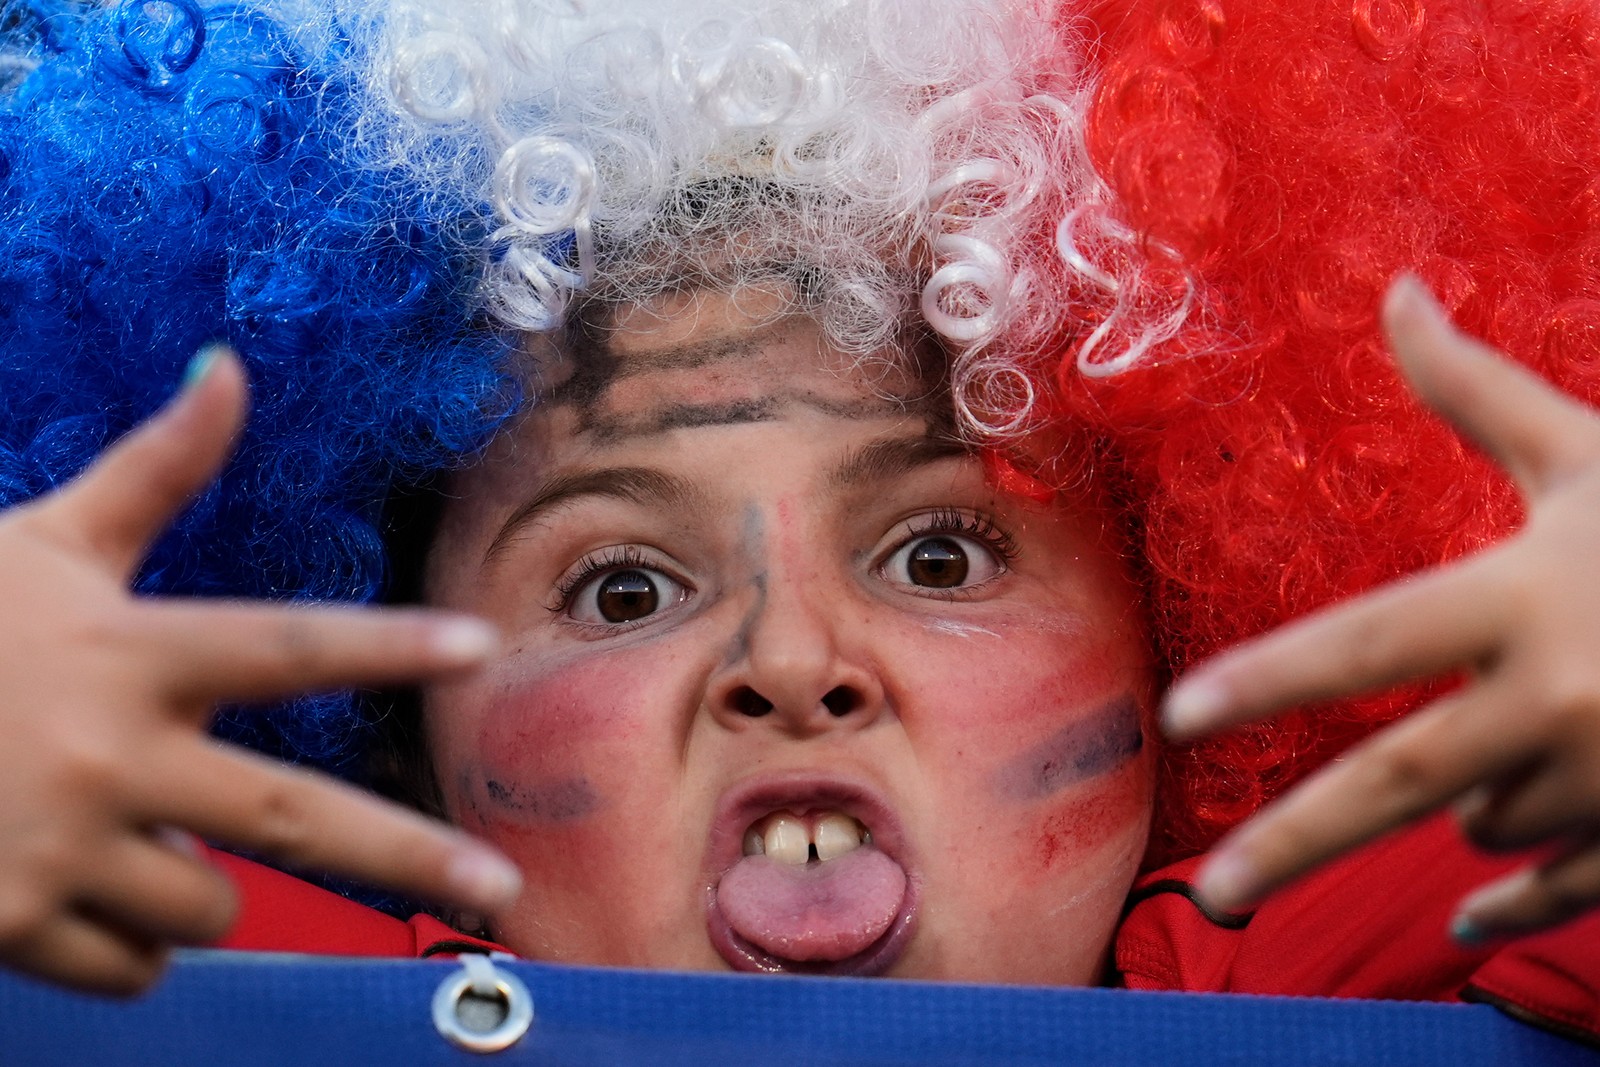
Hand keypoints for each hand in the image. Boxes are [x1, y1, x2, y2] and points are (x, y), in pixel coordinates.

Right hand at [0, 348, 519, 993]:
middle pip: (291, 817)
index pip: (281, 645)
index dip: (384, 645)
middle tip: (505, 885)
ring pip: (210, 904)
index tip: (479, 646)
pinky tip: (78, 885)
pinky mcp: (11, 930)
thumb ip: (153, 473)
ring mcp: (56, 851)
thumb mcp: (46, 543)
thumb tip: (228, 365)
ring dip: (204, 882)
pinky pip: (136, 967)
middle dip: (407, 855)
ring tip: (134, 828)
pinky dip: (135, 942)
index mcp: (125, 652)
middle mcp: (104, 754)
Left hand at [1163, 274, 1599, 943]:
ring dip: (1468, 795)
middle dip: (1290, 844)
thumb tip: (1397, 291)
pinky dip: (1507, 910)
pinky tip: (1467, 924)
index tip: (1176, 714)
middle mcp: (1565, 698)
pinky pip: (1553, 896)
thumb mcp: (1588, 455)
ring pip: (1474, 821)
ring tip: (1543, 727)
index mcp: (1531, 596)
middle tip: (1207, 895)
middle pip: (1394, 783)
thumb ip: (1476, 391)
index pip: (1366, 641)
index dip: (1266, 678)